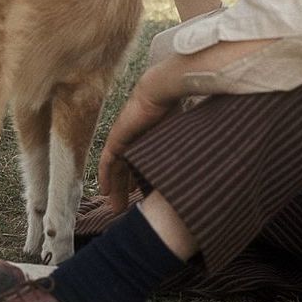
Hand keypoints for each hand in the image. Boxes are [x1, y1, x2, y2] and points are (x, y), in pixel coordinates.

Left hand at [98, 73, 178, 212]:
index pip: (142, 163)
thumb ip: (180, 152)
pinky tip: (104, 191)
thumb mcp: (178, 136)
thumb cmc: (175, 110)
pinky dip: (105, 176)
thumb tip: (197, 171)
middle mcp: (135, 139)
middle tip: (125, 208)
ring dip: (116, 189)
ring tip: (117, 208)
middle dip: (126, 190)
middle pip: (127, 169)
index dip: (142, 180)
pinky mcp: (116, 139)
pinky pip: (107, 162)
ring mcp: (124, 139)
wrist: (160, 92)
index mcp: (150, 138)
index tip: (144, 196)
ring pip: (117, 169)